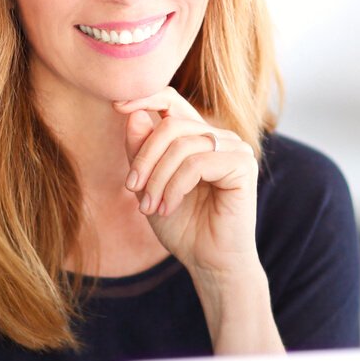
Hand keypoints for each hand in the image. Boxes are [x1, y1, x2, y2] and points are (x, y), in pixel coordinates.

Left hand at [114, 88, 259, 280]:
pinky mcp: (243, 165)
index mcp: (199, 137)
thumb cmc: (182, 226)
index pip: (172, 101)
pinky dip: (175, 186)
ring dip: (158, 178)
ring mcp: (235, 148)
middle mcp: (220, 137)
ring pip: (182, 145)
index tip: (116, 105)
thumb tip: (133, 114)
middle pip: (171, 125)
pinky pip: (198, 163)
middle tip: (131, 188)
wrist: (210, 263)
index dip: (144, 97)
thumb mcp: (150, 185)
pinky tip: (167, 208)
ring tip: (149, 207)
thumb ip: (141, 151)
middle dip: (145, 156)